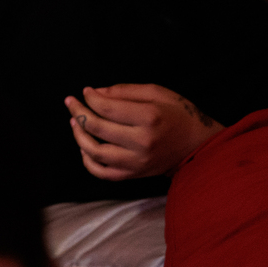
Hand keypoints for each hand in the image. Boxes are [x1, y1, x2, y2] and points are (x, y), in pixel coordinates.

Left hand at [65, 84, 222, 180]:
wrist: (196, 146)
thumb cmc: (178, 115)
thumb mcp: (158, 93)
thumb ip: (125, 91)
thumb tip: (95, 93)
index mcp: (149, 117)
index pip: (107, 108)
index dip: (90, 98)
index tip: (85, 91)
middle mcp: (141, 141)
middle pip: (97, 128)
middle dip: (78, 112)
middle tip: (71, 103)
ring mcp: (136, 161)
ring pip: (94, 151)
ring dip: (78, 136)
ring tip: (74, 123)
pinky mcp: (133, 175)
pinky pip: (101, 172)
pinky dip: (87, 161)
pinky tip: (84, 147)